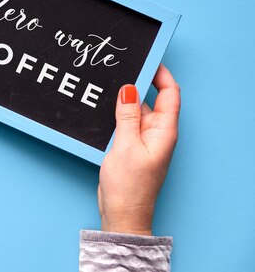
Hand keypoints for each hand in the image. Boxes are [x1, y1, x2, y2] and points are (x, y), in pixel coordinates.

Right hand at [98, 64, 179, 234]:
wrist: (122, 213)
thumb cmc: (129, 186)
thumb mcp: (125, 146)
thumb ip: (127, 115)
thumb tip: (129, 89)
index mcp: (164, 131)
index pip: (170, 94)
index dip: (161, 74)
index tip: (147, 59)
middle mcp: (157, 133)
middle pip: (151, 99)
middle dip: (137, 83)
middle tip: (120, 69)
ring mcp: (143, 140)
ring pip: (135, 111)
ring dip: (124, 101)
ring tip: (107, 88)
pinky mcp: (131, 146)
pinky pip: (126, 123)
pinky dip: (116, 115)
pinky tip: (103, 111)